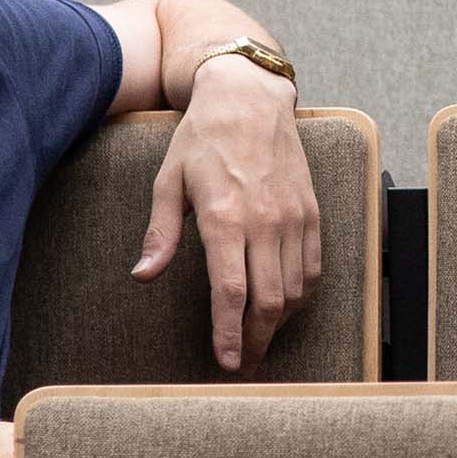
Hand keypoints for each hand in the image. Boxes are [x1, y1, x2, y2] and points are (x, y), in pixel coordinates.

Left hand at [132, 59, 322, 371]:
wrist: (250, 98)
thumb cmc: (204, 138)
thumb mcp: (168, 181)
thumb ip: (160, 234)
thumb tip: (143, 275)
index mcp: (225, 217)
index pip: (231, 292)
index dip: (229, 333)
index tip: (228, 359)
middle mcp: (265, 221)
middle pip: (268, 300)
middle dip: (257, 338)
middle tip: (246, 359)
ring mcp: (293, 216)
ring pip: (294, 288)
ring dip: (279, 321)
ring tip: (262, 335)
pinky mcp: (311, 211)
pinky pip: (313, 266)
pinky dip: (302, 293)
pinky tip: (286, 303)